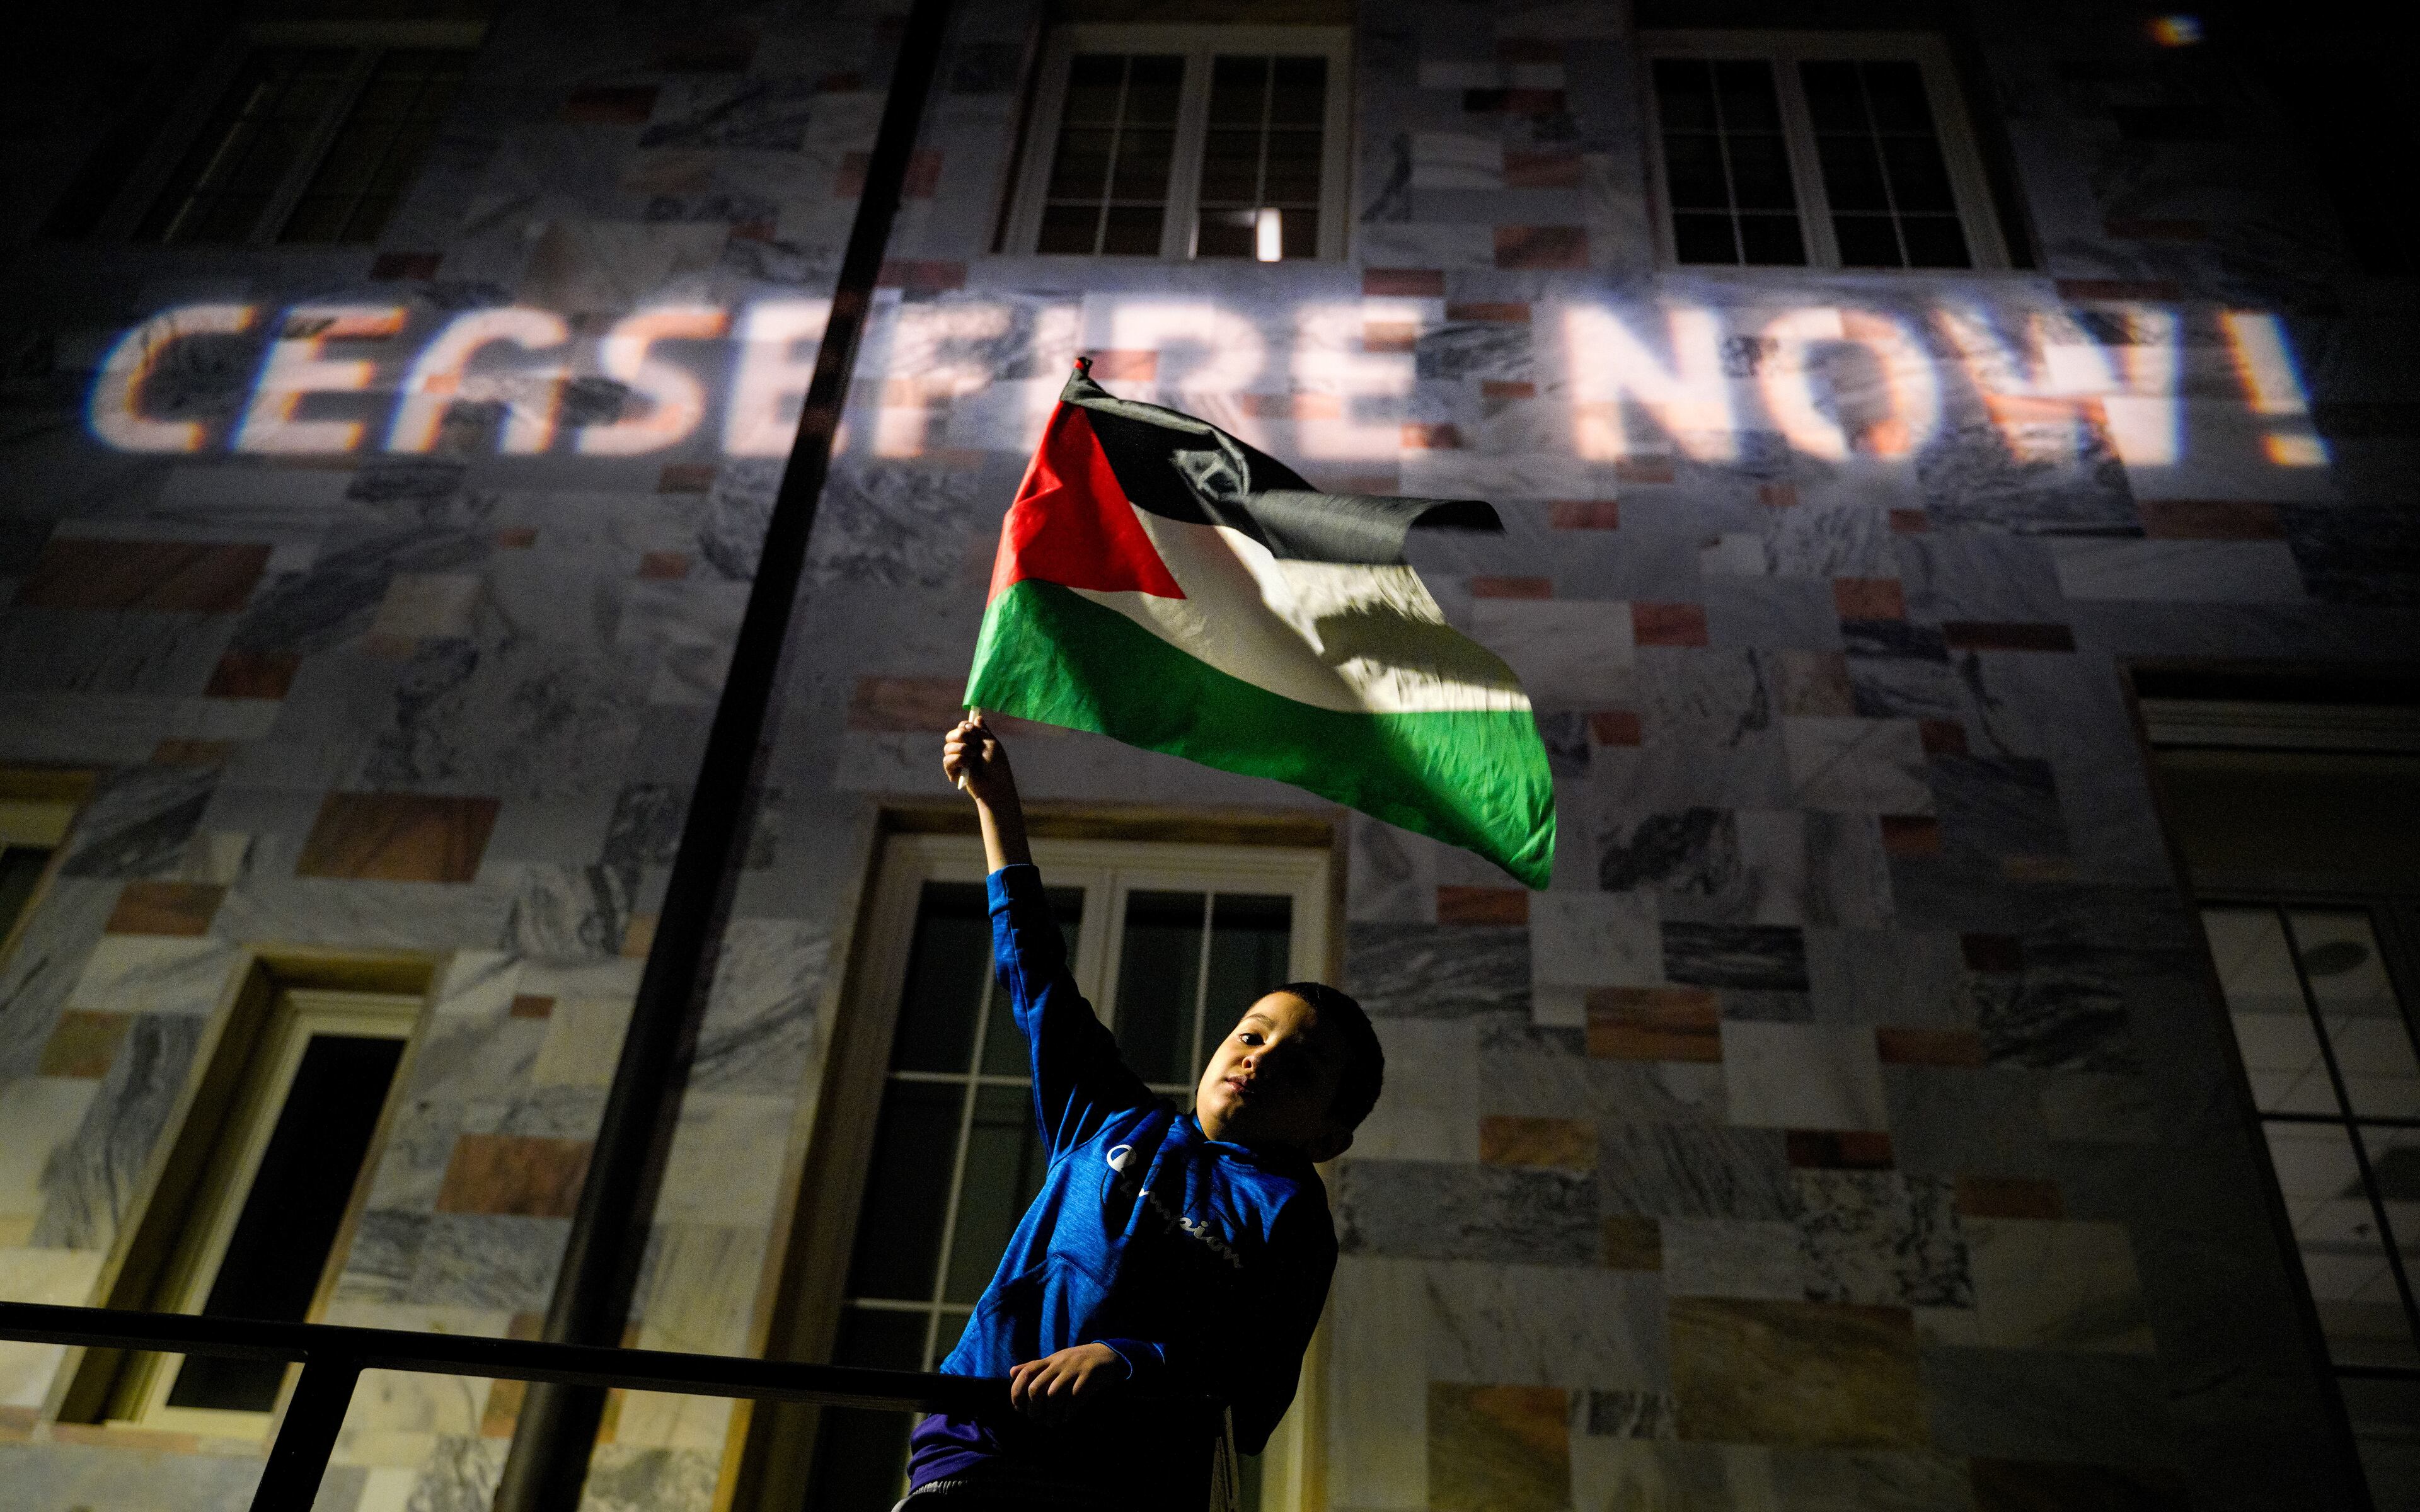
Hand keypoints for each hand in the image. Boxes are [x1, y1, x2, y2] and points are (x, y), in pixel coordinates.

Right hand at [943, 713, 1015, 808]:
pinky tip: (969, 766)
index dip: (964, 726)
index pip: (961, 728)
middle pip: (951, 735)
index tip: (971, 729)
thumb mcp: (991, 743)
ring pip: (948, 747)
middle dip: (962, 736)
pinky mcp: (952, 771)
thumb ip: (982, 731)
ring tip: (974, 758)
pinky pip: (948, 759)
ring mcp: (956, 760)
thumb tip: (978, 717)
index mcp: (973, 741)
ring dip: (964, 750)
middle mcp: (963, 749)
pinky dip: (960, 760)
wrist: (995, 784)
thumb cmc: (997, 765)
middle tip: (974, 743)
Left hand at [1007, 1342, 1123, 1425]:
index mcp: (1050, 1360)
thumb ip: (1034, 1367)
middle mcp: (1059, 1364)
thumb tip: (1011, 1372)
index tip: (1018, 1407)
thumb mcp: (1055, 1360)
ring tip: (1051, 1423)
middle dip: (1033, 1409)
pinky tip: (1066, 1419)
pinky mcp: (1089, 1377)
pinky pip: (1074, 1398)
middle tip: (1037, 1419)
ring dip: (1050, 1414)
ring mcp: (1074, 1370)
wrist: (1107, 1354)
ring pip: (1053, 1395)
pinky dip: (1068, 1413)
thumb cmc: (1077, 1361)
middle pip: (1036, 1388)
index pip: (1026, 1373)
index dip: (1017, 1391)